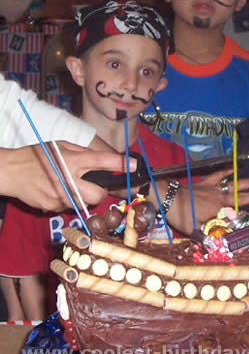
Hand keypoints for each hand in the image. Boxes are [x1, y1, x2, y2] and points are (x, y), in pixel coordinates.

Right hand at [1, 142, 130, 211]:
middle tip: (96, 187)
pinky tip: (57, 191)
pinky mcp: (52, 207)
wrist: (11, 172)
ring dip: (84, 198)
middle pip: (97, 195)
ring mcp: (59, 196)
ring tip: (72, 187)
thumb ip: (82, 153)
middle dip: (101, 193)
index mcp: (71, 161)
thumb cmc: (37, 156)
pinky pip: (68, 207)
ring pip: (84, 204)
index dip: (119, 164)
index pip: (101, 161)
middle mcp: (67, 180)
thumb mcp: (60, 146)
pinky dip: (68, 201)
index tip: (132, 165)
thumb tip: (102, 160)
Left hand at [166, 168, 248, 234]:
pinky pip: (219, 175)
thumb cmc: (181, 215)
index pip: (241, 210)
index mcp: (220, 209)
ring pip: (235, 183)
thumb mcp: (193, 231)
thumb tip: (215, 248)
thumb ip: (205, 239)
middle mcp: (220, 197)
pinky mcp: (205, 183)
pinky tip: (234, 168)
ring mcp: (213, 188)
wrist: (167, 197)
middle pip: (244, 194)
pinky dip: (227, 172)